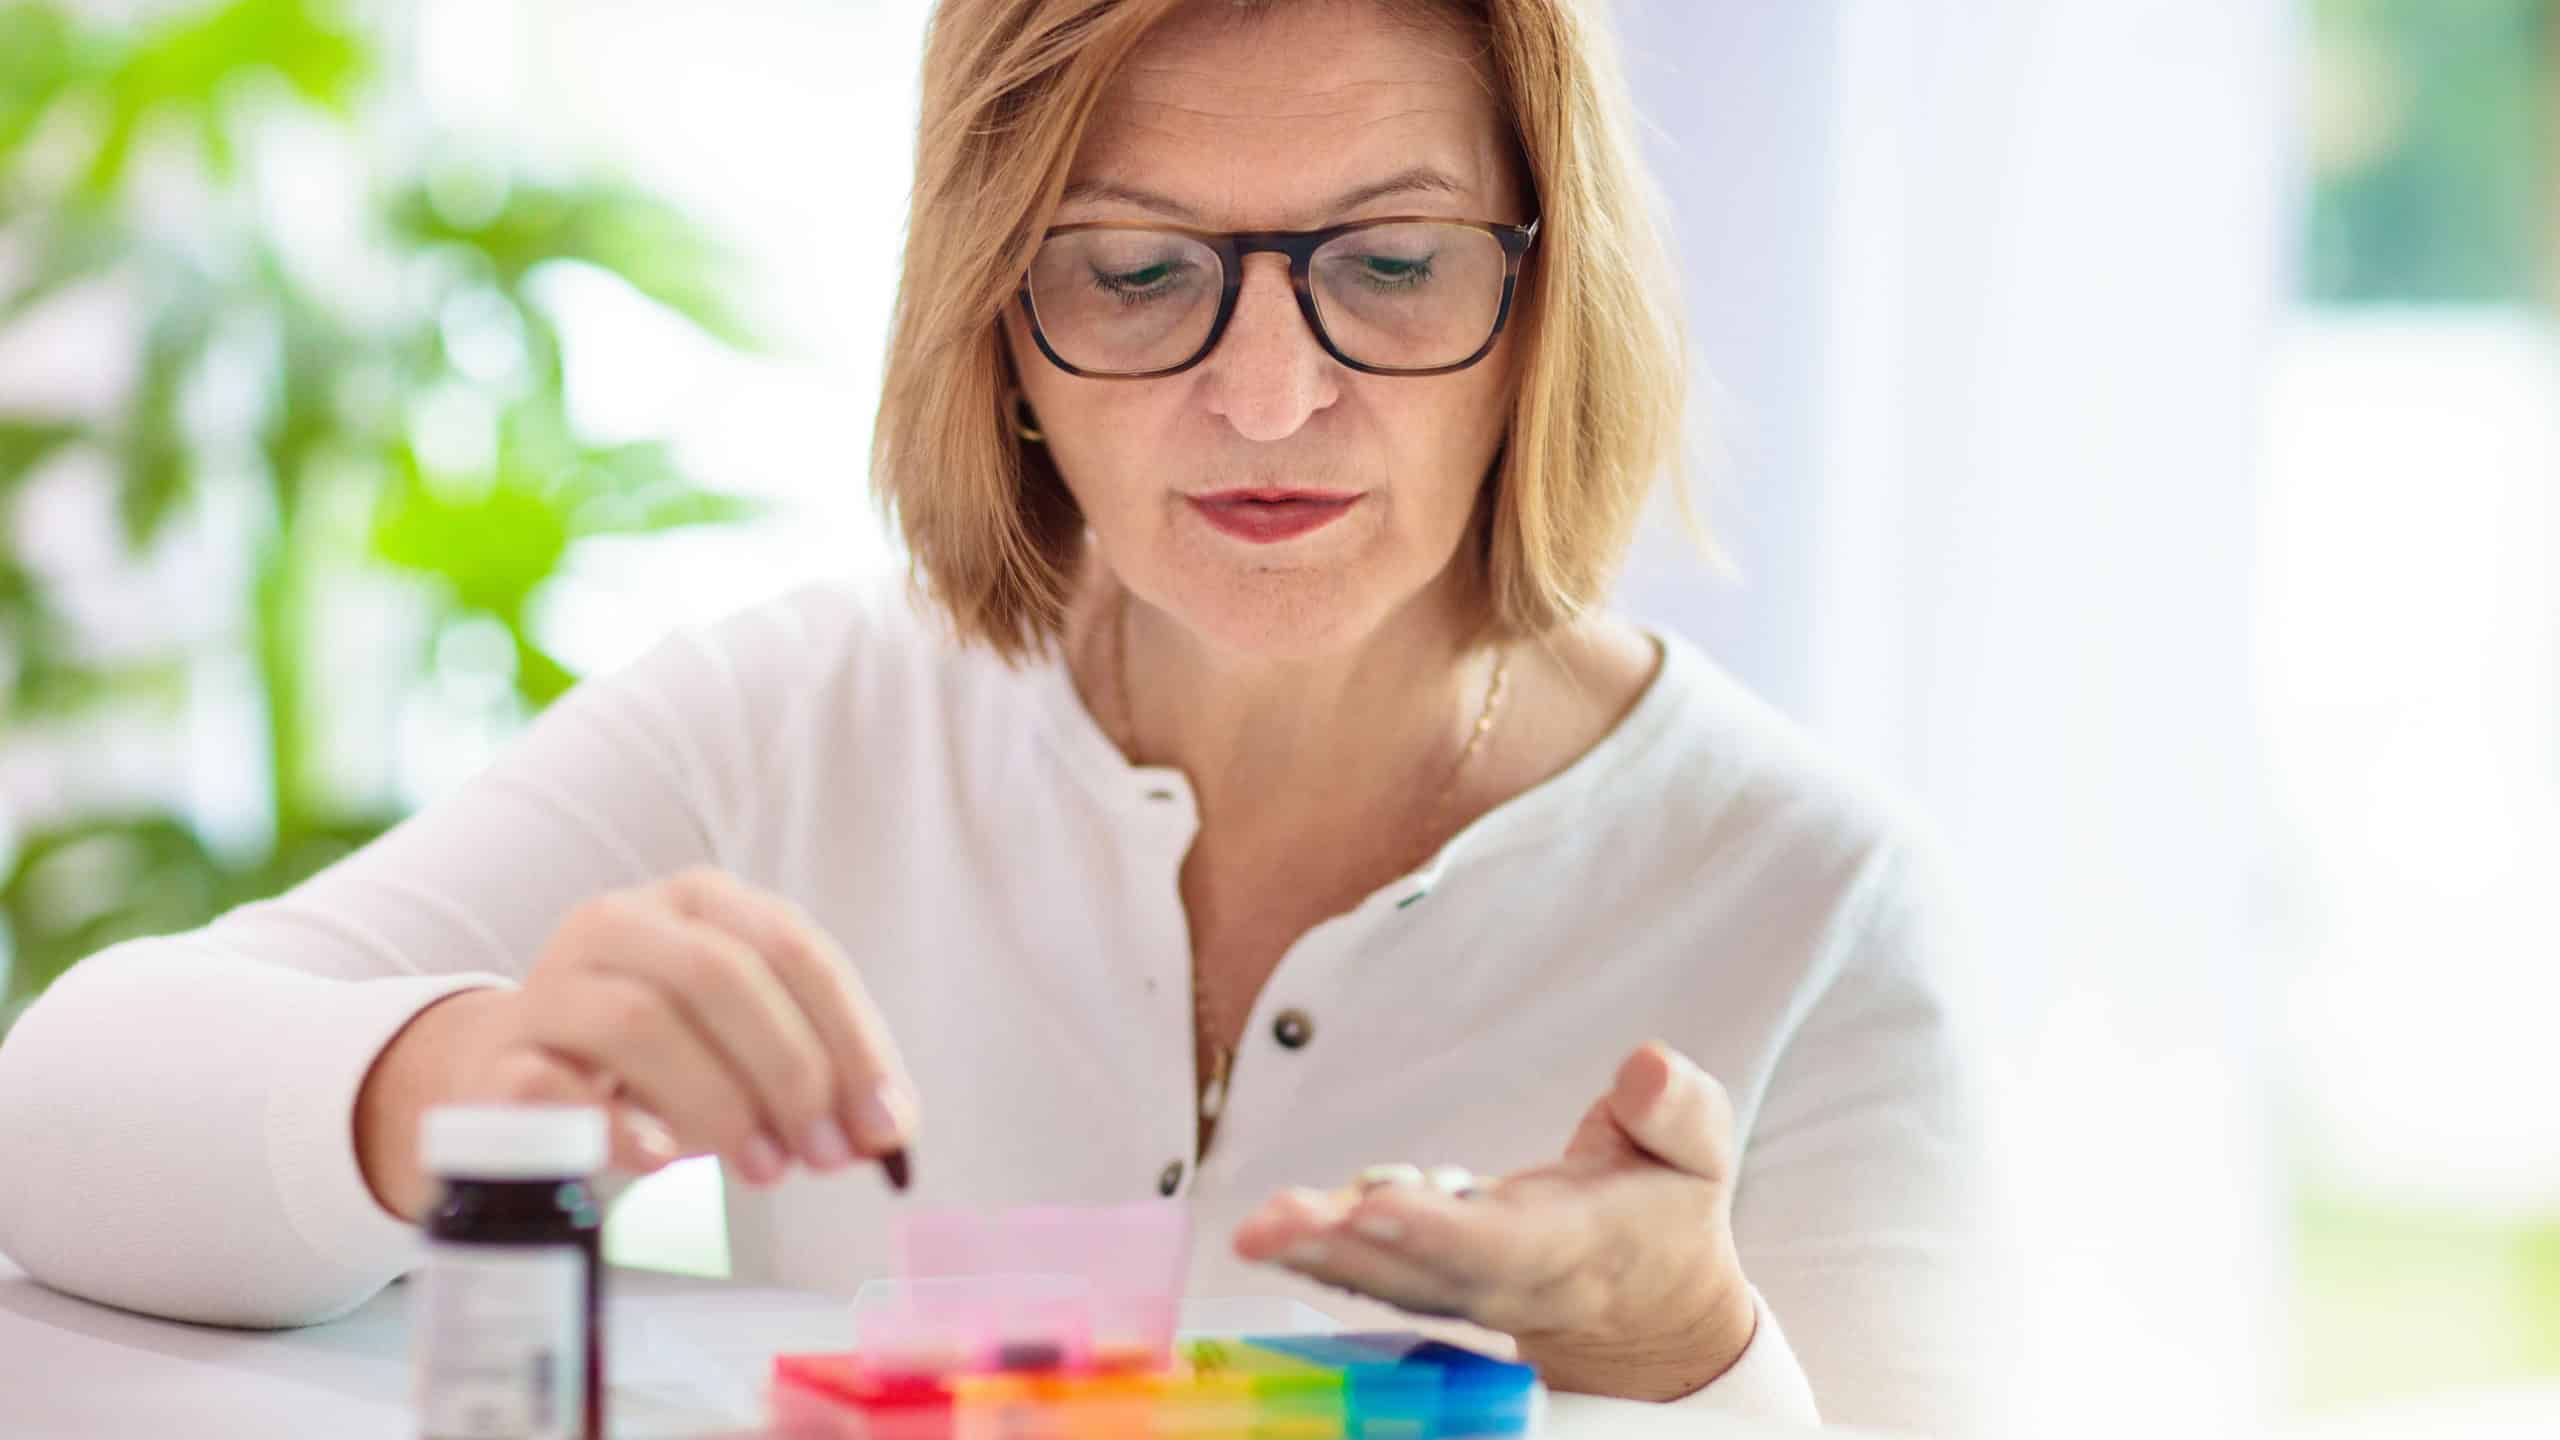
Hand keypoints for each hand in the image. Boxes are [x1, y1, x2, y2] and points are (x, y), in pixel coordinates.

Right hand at [355, 867, 917, 1219]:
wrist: (509, 1074)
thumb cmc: (655, 1061)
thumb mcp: (740, 1049)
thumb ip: (814, 1077)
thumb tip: (886, 1132)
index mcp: (699, 902)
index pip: (793, 950)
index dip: (852, 1040)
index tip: (887, 1125)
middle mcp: (622, 923)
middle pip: (720, 975)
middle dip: (791, 1071)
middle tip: (825, 1156)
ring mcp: (551, 986)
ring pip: (639, 1021)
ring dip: (717, 1102)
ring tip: (763, 1169)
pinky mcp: (498, 1060)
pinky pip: (550, 1085)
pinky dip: (611, 1124)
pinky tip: (659, 1158)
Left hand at [1233, 1041, 1756, 1401]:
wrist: (1652, 1307)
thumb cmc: (1666, 1206)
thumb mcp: (1700, 1151)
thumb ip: (1677, 1110)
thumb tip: (1644, 1066)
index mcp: (1578, 1248)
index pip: (1506, 1245)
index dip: (1441, 1233)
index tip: (1379, 1207)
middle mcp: (1510, 1279)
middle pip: (1421, 1274)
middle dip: (1346, 1250)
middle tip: (1272, 1224)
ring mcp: (1465, 1290)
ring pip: (1386, 1282)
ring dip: (1316, 1256)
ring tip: (1257, 1230)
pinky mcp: (1432, 1283)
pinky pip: (1371, 1276)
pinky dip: (1318, 1257)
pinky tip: (1266, 1233)